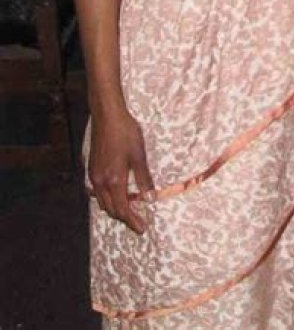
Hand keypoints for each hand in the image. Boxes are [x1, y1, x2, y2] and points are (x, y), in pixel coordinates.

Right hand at [88, 106, 154, 233]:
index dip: (132, 221)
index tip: (142, 229)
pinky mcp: (92, 168)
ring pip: (102, 201)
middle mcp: (100, 182)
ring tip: (128, 210)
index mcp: (114, 180)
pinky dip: (107, 198)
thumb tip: (150, 198)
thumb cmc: (126, 133)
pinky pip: (97, 191)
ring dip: (115, 208)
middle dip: (124, 218)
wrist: (107, 116)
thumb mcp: (139, 155)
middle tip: (138, 222)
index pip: (122, 209)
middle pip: (110, 209)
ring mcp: (94, 175)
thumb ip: (143, 179)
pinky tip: (116, 194)